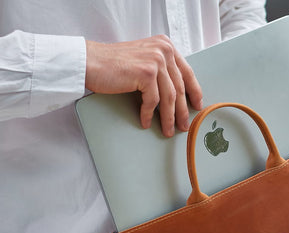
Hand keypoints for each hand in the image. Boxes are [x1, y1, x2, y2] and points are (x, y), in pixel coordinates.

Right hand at [85, 35, 203, 137]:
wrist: (90, 62)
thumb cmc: (113, 64)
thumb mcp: (143, 60)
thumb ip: (160, 69)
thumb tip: (175, 93)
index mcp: (165, 45)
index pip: (186, 72)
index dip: (194, 91)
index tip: (198, 106)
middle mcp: (163, 50)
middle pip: (179, 87)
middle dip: (182, 110)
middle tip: (183, 125)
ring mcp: (156, 60)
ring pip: (169, 97)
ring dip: (169, 117)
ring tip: (168, 130)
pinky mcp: (146, 73)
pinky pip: (153, 101)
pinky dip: (149, 114)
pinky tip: (146, 122)